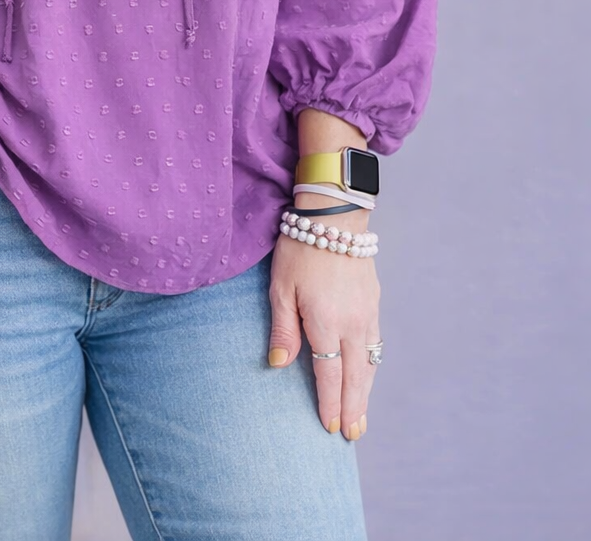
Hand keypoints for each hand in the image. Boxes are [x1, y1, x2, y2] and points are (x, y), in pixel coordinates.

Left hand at [267, 222, 379, 439]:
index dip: (329, 401)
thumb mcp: (281, 287)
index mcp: (326, 321)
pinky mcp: (373, 302)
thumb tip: (278, 364)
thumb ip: (283, 328)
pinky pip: (374, 343)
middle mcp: (352, 323)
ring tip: (362, 418)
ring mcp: (367, 313)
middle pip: (354, 376)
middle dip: (353, 408)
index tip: (328, 425)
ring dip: (366, 392)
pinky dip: (371, 366)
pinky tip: (367, 375)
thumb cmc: (300, 248)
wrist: (335, 216)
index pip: (329, 373)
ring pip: (369, 363)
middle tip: (351, 435)